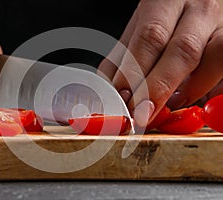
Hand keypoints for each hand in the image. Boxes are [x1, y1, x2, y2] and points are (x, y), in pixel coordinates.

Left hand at [98, 0, 222, 125]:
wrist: (194, 1)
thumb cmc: (163, 18)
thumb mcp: (137, 29)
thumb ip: (122, 58)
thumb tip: (114, 92)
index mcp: (165, 2)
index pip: (151, 37)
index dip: (136, 72)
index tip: (125, 100)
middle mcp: (198, 9)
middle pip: (183, 50)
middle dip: (159, 88)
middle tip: (142, 113)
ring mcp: (221, 25)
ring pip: (216, 57)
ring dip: (192, 88)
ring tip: (173, 103)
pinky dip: (211, 90)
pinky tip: (195, 98)